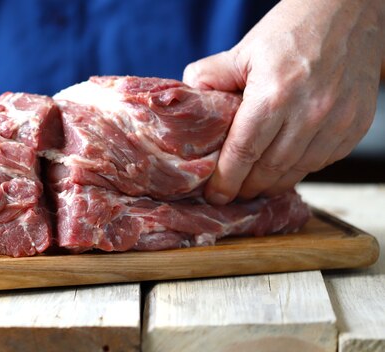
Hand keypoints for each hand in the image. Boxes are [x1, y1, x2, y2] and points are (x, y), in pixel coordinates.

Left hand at [183, 0, 383, 203]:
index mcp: (274, 94)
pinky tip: (284, 166)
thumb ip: (210, 78)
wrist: (346, 12)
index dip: (226, 180)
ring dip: (273, 183)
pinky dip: (301, 169)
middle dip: (247, 188)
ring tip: (255, 185)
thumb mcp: (242, 50)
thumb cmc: (291, 30)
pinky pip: (323, 162)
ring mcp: (338, 122)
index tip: (215, 195)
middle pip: (270, 169)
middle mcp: (310, 113)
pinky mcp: (356, 126)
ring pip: (298, 171)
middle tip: (232, 194)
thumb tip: (188, 103)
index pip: (244, 152)